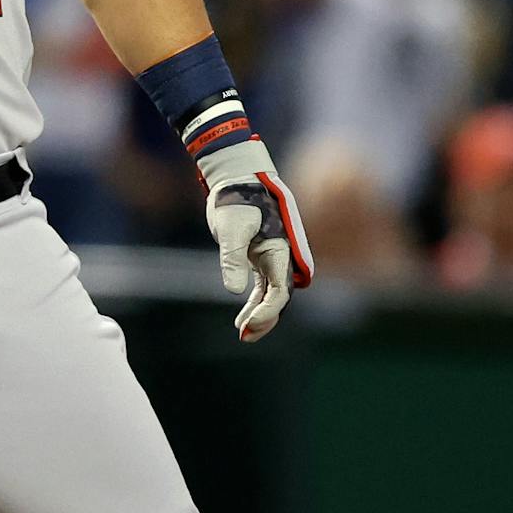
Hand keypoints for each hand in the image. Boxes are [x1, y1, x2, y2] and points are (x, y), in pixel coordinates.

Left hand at [196, 138, 313, 341]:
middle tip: (245, 335)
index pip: (281, 290)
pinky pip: (263, 287)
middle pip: (279, 297)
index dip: (268, 311)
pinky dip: (255, 303)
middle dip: (265, 319)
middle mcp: (281, 256)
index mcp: (281, 249)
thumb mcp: (231, 227)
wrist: (236, 176)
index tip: (249, 324)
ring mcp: (271, 257)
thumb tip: (234, 291)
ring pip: (271, 294)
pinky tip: (242, 319)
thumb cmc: (236, 198)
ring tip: (243, 333)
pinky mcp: (259, 257)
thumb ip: (232, 257)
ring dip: (260, 314)